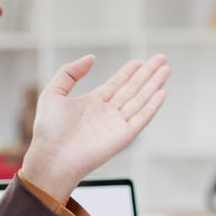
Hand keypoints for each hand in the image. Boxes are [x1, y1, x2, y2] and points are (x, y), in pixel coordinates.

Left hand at [20, 54, 168, 201]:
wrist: (53, 156)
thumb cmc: (49, 131)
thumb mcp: (54, 93)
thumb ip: (70, 72)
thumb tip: (90, 58)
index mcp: (92, 104)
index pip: (116, 83)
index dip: (129, 71)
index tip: (140, 61)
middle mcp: (107, 113)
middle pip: (133, 88)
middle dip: (148, 73)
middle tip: (161, 59)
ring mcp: (117, 124)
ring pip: (141, 99)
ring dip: (154, 84)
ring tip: (166, 69)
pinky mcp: (124, 136)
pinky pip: (142, 118)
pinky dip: (153, 106)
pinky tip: (162, 93)